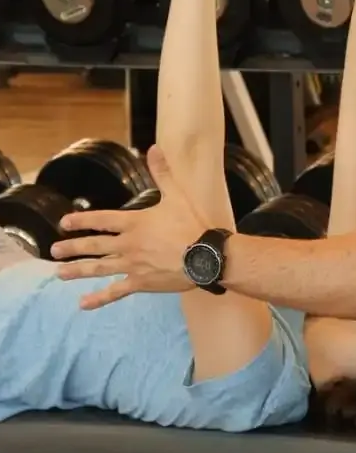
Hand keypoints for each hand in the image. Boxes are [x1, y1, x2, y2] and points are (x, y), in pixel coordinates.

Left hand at [51, 147, 205, 308]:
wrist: (206, 256)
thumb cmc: (192, 225)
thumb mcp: (177, 195)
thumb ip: (163, 173)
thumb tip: (154, 149)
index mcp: (134, 223)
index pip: (101, 220)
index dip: (81, 220)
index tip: (63, 222)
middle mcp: (127, 244)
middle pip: (94, 246)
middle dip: (72, 248)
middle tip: (53, 251)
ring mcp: (132, 265)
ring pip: (99, 268)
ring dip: (77, 271)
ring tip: (60, 274)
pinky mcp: (140, 282)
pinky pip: (115, 291)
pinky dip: (99, 298)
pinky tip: (83, 303)